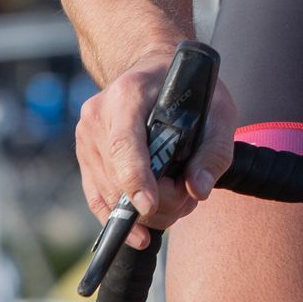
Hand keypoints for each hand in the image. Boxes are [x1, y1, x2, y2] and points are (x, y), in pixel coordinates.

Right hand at [74, 47, 238, 249]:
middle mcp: (98, 116)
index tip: (149, 205)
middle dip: (157, 201)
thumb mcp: (218, 109)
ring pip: (110, 194)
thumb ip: (214, 150)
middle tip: (189, 196)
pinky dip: (120, 217)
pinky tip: (141, 231)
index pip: (124, 144)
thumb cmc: (188, 88)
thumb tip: (197, 190)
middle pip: (118, 178)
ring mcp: (86, 137)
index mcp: (128, 95)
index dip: (135, 178)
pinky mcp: (84, 156)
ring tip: (178, 197)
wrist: (153, 69)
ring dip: (147, 210)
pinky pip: (97, 198)